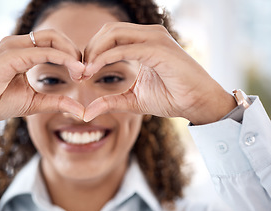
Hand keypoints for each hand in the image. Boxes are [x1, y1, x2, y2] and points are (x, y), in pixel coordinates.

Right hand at [0, 30, 84, 137]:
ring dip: (71, 53)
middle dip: (74, 51)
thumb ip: (56, 102)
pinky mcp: (10, 54)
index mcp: (23, 52)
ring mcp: (13, 46)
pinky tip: (74, 70)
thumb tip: (81, 110)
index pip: (53, 44)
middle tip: (86, 71)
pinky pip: (42, 51)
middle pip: (55, 36)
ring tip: (82, 71)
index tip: (83, 75)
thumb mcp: (34, 102)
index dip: (72, 57)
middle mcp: (18, 44)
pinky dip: (61, 58)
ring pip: (51, 38)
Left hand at [82, 23, 235, 123]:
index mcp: (143, 42)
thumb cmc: (171, 98)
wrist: (198, 104)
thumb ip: (110, 101)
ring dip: (95, 52)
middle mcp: (149, 35)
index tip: (81, 73)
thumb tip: (87, 112)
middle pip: (108, 30)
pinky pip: (125, 48)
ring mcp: (155, 39)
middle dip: (89, 49)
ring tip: (85, 71)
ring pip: (114, 34)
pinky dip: (106, 58)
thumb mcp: (133, 100)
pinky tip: (95, 69)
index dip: (91, 52)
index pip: (109, 36)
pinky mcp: (159, 50)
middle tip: (80, 72)